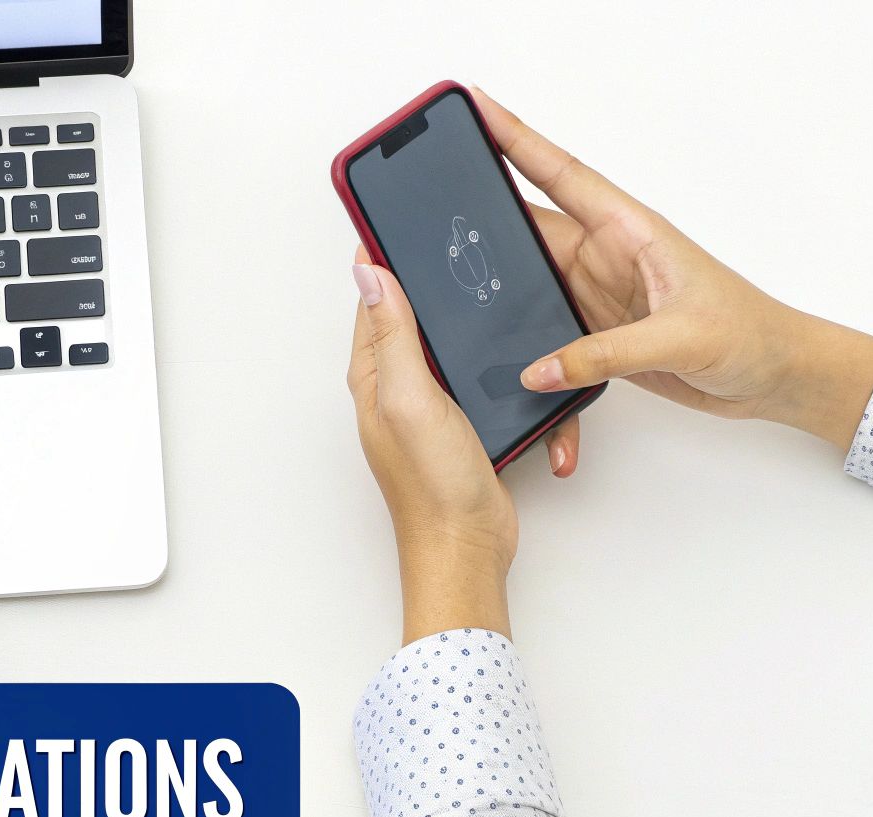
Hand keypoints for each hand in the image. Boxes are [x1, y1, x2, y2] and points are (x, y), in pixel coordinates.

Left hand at [350, 261, 512, 643]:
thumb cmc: (433, 485)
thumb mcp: (409, 397)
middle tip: (447, 233)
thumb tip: (370, 274)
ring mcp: (429, 403)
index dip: (384, 256)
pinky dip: (484, 353)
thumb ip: (392, 336)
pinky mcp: (462, 419)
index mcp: (373, 375)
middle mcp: (396, 386)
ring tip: (476, 274)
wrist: (467, 546)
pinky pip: (472, 372)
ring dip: (459, 314)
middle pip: (410, 314)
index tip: (398, 213)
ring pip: (445, 340)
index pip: (374, 298)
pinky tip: (501, 341)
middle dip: (427, 276)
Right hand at [471, 88, 872, 460]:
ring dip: (493, 283)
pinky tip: (494, 347)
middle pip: (526, 226)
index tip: (476, 108)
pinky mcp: (593, 334)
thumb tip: (540, 367)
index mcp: (630, 231)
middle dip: (479, 211)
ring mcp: (595, 294)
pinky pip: (540, 330)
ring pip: (525, 280)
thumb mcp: (681, 338)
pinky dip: (516, 338)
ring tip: (442, 276)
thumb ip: (606, 353)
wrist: (775, 377)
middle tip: (427, 196)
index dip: (516, 139)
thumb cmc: (750, 336)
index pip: (560, 174)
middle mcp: (606, 256)